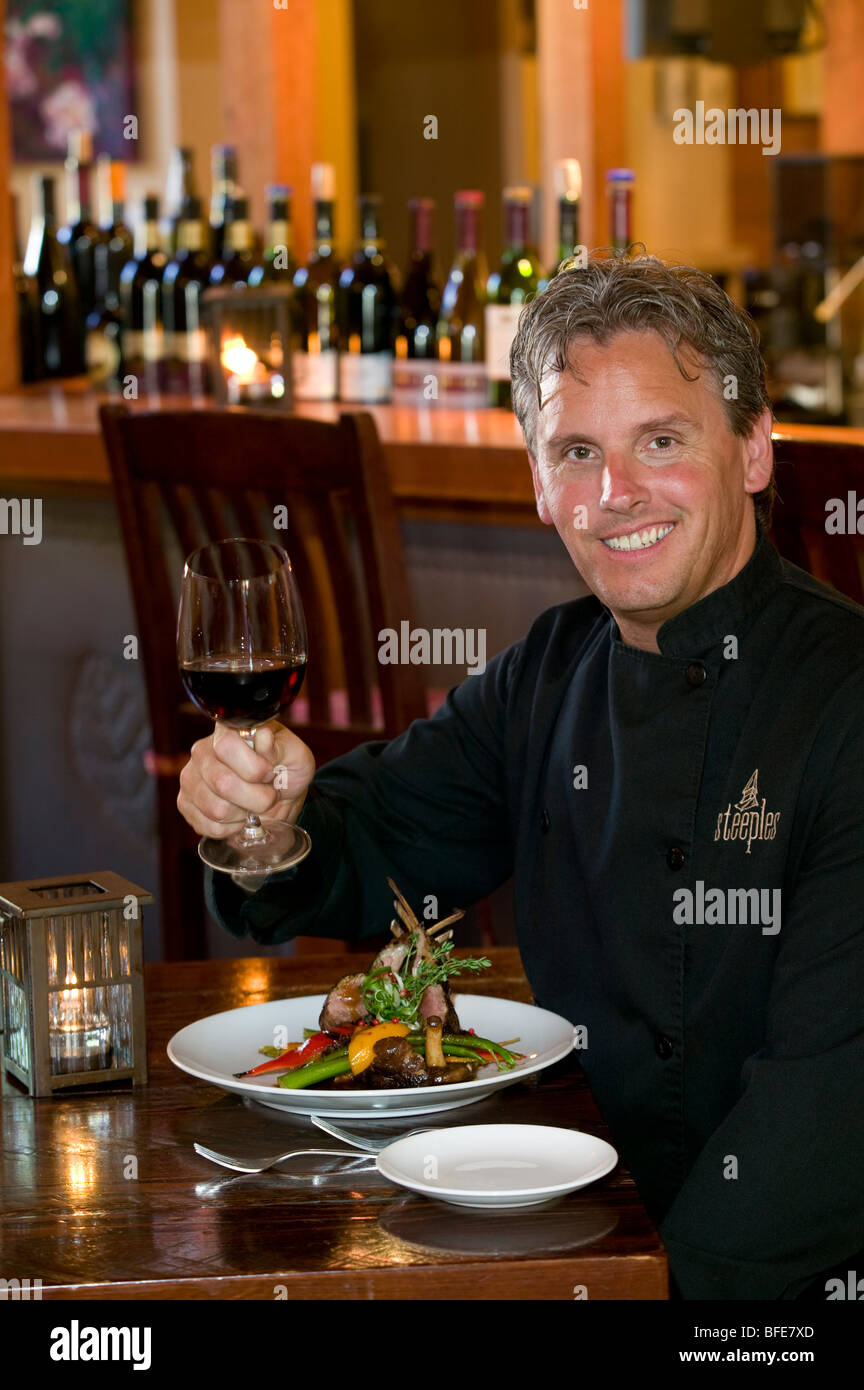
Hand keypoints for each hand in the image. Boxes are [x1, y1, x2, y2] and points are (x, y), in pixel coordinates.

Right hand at [177, 719, 314, 839]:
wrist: (279, 795)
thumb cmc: (286, 770)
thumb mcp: (295, 756)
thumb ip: (279, 748)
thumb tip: (263, 737)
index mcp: (228, 731)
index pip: (226, 746)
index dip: (253, 767)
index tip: (270, 773)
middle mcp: (202, 752)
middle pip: (222, 783)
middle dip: (256, 797)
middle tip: (268, 795)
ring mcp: (191, 778)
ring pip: (216, 809)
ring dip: (244, 814)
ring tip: (252, 804)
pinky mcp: (186, 804)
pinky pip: (209, 826)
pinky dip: (232, 828)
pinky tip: (239, 815)